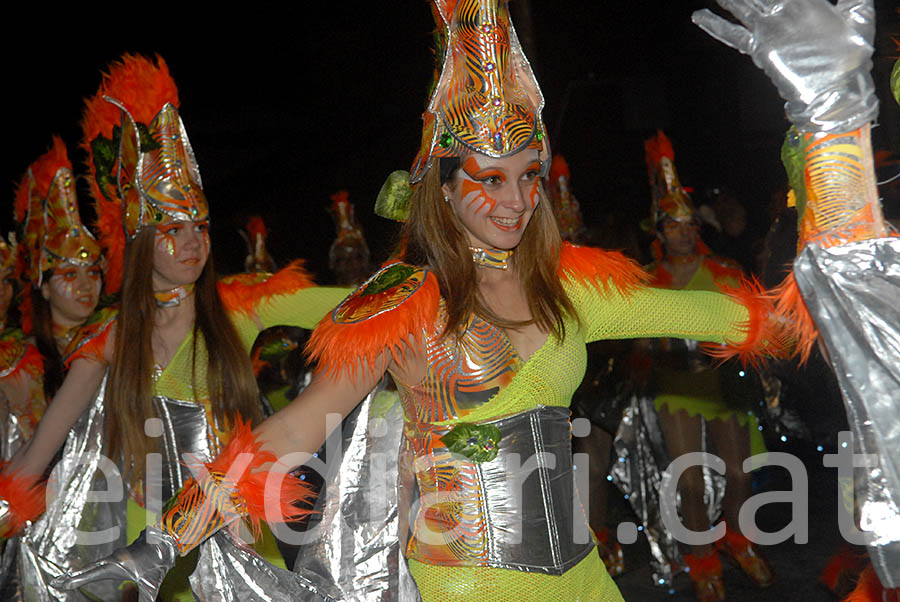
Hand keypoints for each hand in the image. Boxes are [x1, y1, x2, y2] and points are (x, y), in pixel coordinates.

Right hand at [52, 527, 175, 601]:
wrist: (171, 537)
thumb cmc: (161, 560)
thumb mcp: (151, 584)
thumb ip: (145, 600)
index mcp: (116, 564)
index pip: (91, 574)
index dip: (75, 579)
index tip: (59, 583)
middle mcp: (114, 558)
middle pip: (90, 569)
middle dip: (73, 576)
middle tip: (56, 582)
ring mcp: (119, 554)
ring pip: (97, 564)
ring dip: (83, 571)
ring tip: (67, 579)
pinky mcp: (125, 553)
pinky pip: (107, 560)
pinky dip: (95, 566)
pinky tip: (90, 571)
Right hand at [693, 0, 876, 132]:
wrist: (836, 88)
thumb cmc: (852, 55)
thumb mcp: (858, 15)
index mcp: (806, 3)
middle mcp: (784, 14)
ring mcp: (769, 31)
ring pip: (743, 8)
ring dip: (730, 1)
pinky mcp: (760, 48)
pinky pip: (733, 34)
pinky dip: (715, 26)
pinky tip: (699, 16)